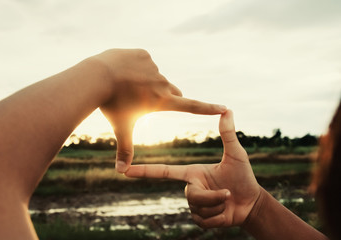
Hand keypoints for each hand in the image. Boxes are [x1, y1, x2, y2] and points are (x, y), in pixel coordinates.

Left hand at [93, 49, 226, 172]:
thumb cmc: (111, 105)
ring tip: (126, 85)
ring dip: (145, 82)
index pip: (191, 106)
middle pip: (172, 92)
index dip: (208, 108)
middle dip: (166, 97)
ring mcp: (153, 67)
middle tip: (148, 100)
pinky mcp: (144, 55)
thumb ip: (124, 149)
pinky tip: (123, 71)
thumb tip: (121, 172)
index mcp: (161, 101)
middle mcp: (162, 83)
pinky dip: (136, 68)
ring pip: (153, 77)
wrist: (97, 77)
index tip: (224, 107)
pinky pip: (143, 63)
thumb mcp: (121, 128)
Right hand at [125, 110, 260, 227]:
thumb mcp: (236, 154)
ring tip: (228, 200)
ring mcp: (194, 205)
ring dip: (218, 206)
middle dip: (212, 196)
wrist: (252, 203)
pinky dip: (218, 218)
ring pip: (198, 209)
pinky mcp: (200, 218)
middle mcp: (190, 188)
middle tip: (228, 192)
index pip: (165, 171)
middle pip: (191, 196)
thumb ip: (228, 134)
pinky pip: (203, 221)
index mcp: (192, 173)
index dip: (145, 171)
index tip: (126, 170)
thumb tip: (228, 110)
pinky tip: (225, 213)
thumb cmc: (243, 177)